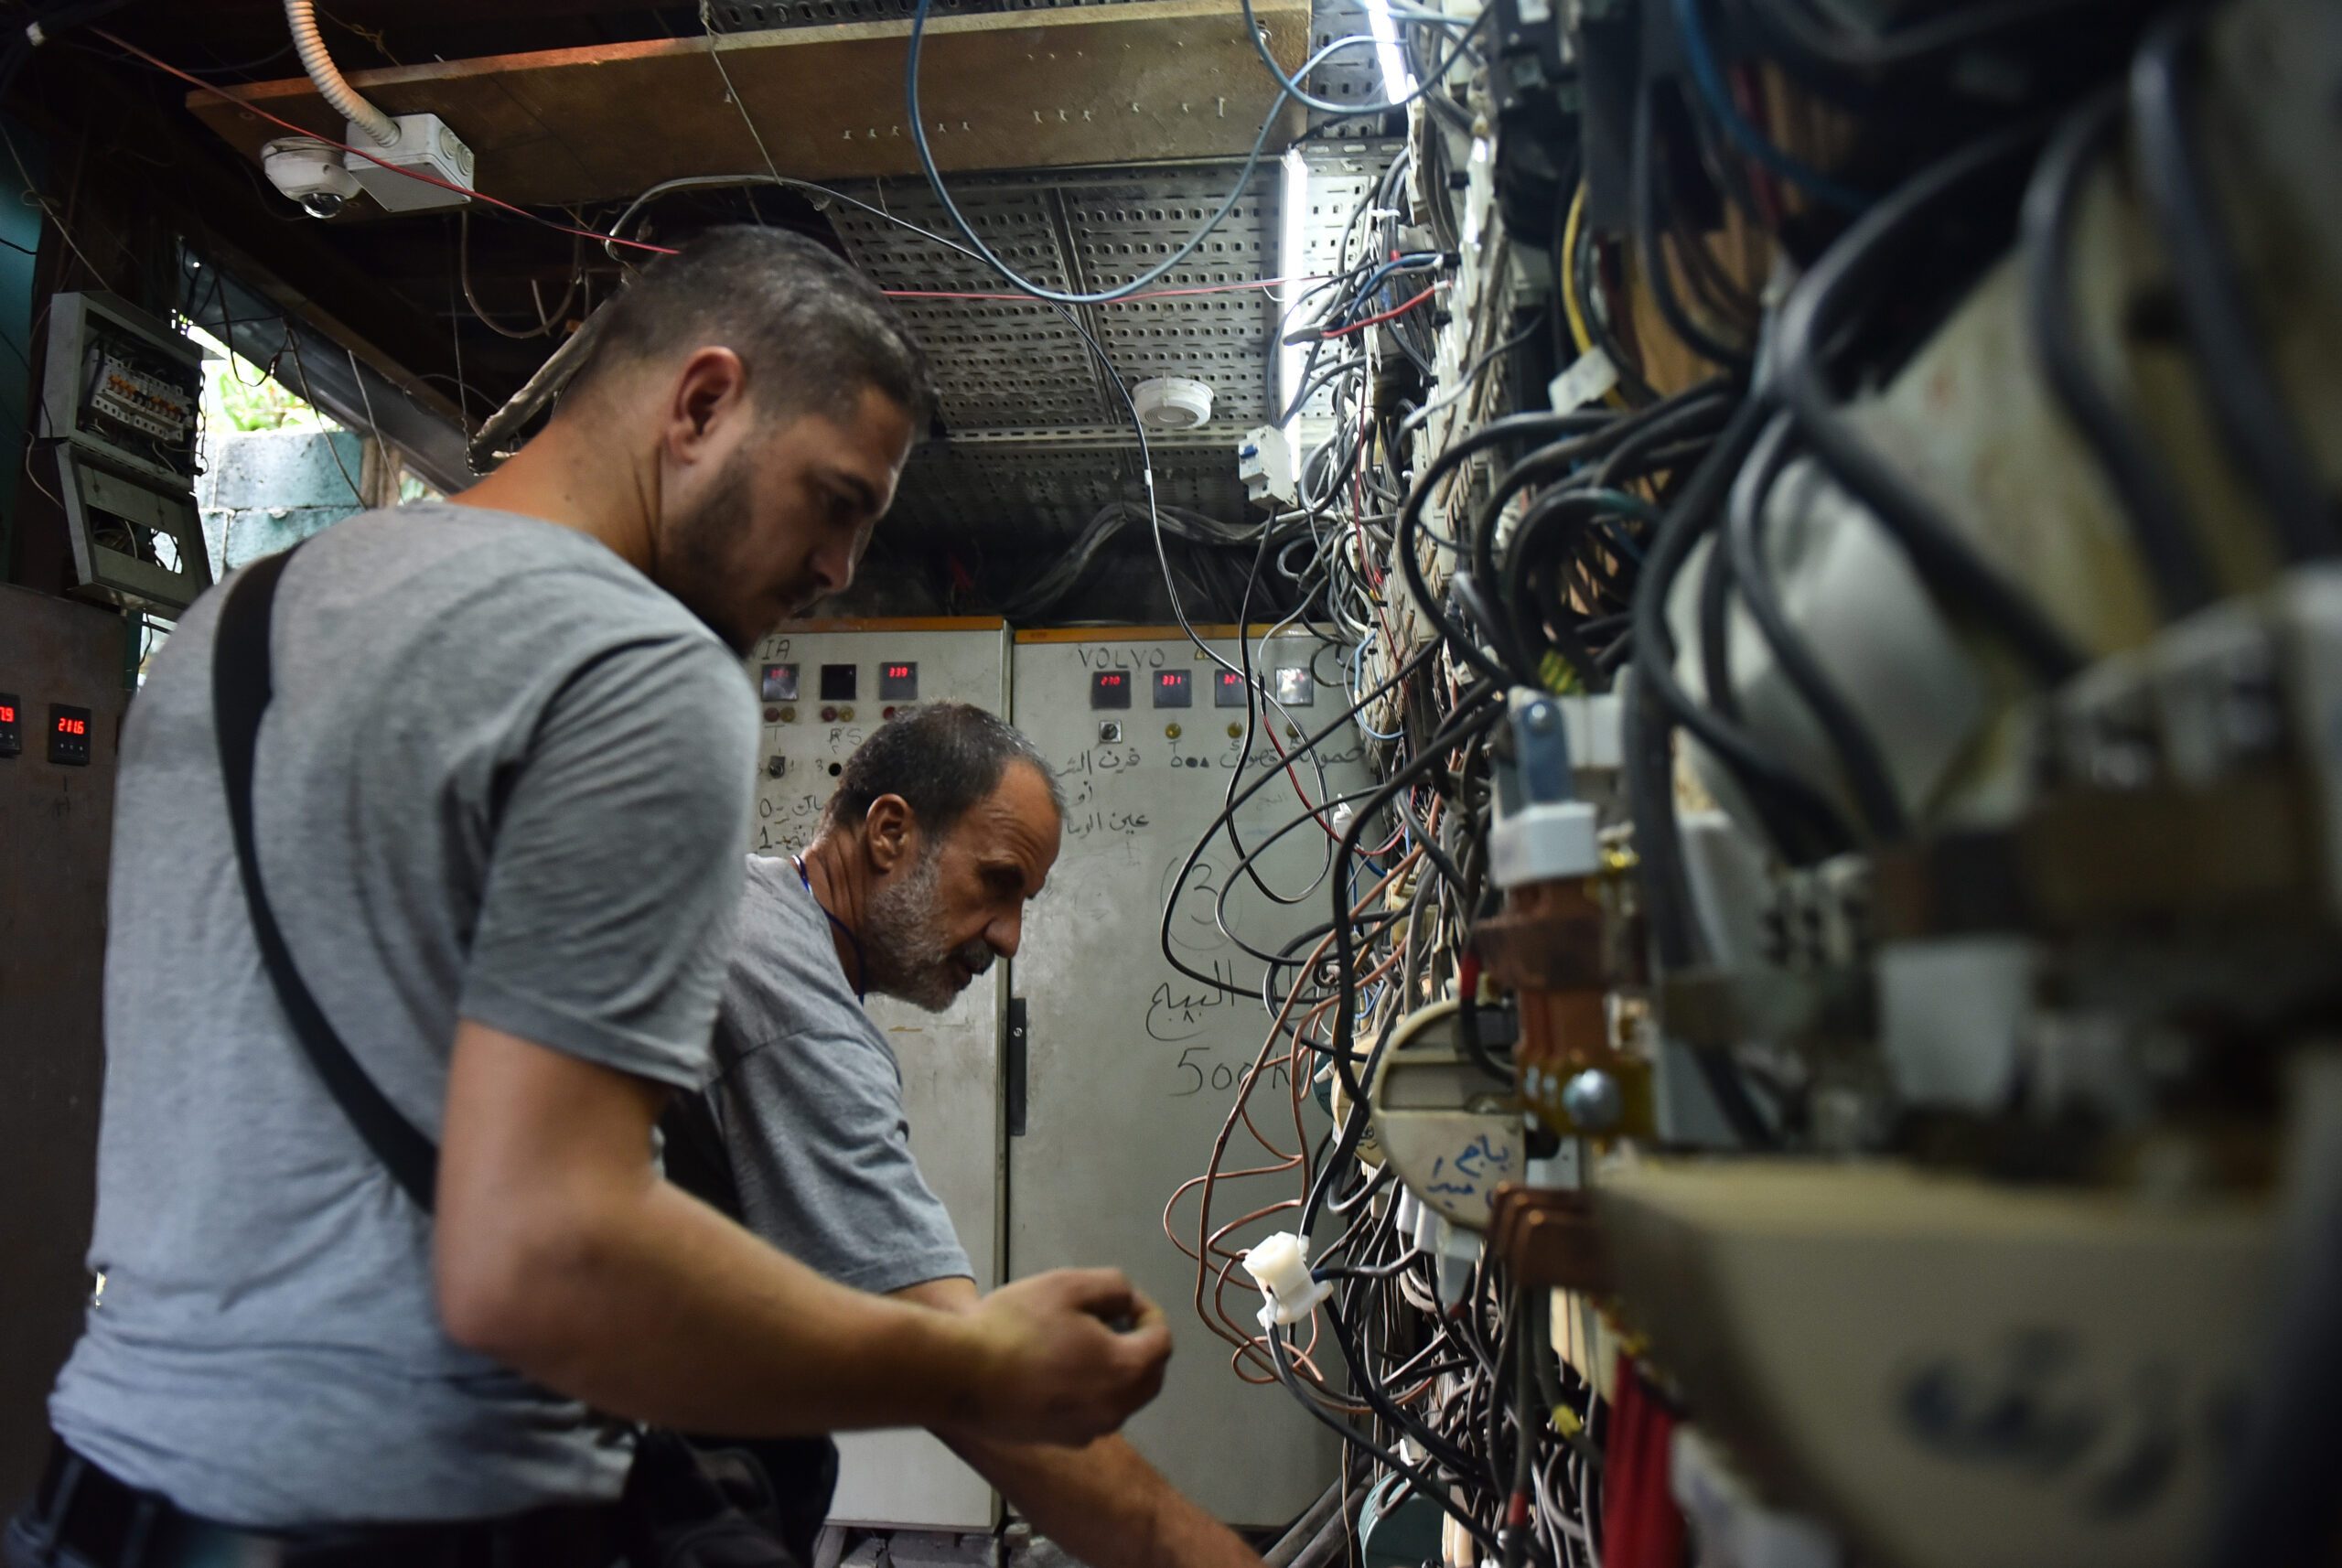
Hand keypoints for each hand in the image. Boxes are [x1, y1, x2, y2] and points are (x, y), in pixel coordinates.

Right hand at [953, 1268, 1172, 1444]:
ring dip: (1115, 1370)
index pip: (1162, 1341)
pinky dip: (1090, 1392)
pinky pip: (1092, 1413)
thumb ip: (1115, 1288)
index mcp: (1126, 1371)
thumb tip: (1128, 1304)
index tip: (1122, 1300)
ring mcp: (1088, 1432)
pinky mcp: (1060, 1441)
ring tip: (1081, 1342)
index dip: (1148, 1312)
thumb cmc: (1017, 1326)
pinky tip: (1057, 1371)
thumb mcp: (1070, 1285)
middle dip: (1139, 1345)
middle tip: (1109, 1320)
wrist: (961, 1376)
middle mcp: (1116, 1410)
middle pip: (1149, 1376)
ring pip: (1121, 1398)